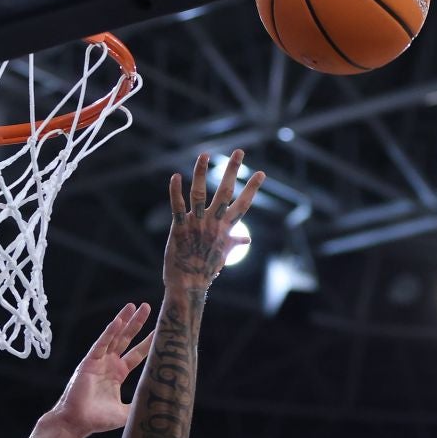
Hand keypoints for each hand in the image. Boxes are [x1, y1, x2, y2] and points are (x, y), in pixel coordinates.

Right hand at [48, 302, 154, 437]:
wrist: (77, 423)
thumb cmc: (98, 420)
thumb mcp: (126, 412)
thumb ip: (140, 404)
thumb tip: (159, 404)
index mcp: (117, 374)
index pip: (137, 354)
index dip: (148, 342)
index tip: (160, 331)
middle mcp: (109, 364)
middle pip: (126, 339)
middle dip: (136, 323)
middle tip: (147, 306)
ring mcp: (98, 361)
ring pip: (114, 336)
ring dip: (123, 320)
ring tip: (133, 306)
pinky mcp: (88, 362)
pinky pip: (101, 344)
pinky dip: (109, 332)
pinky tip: (118, 321)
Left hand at [164, 149, 264, 288]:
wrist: (188, 285)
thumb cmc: (205, 270)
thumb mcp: (223, 255)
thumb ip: (234, 242)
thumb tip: (247, 238)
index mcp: (225, 229)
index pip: (243, 205)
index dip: (252, 189)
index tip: (261, 173)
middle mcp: (213, 223)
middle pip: (225, 192)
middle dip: (232, 170)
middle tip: (239, 151)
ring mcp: (196, 224)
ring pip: (200, 194)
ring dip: (201, 173)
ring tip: (204, 154)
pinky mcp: (179, 228)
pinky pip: (177, 206)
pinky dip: (176, 191)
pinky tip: (175, 176)